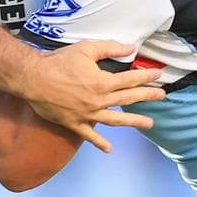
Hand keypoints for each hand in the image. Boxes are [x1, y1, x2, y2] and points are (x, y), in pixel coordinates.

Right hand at [21, 40, 162, 152]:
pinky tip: (109, 149)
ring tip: (149, 124)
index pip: (131, 79)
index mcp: (103, 82)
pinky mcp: (75, 123)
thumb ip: (110, 48)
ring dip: (134, 122)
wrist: (33, 79)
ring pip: (116, 120)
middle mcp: (99, 100)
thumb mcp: (86, 49)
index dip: (146, 77)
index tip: (158, 76)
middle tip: (162, 96)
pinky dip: (100, 143)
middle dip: (147, 96)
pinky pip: (90, 136)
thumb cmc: (58, 62)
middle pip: (128, 98)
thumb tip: (132, 48)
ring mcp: (88, 114)